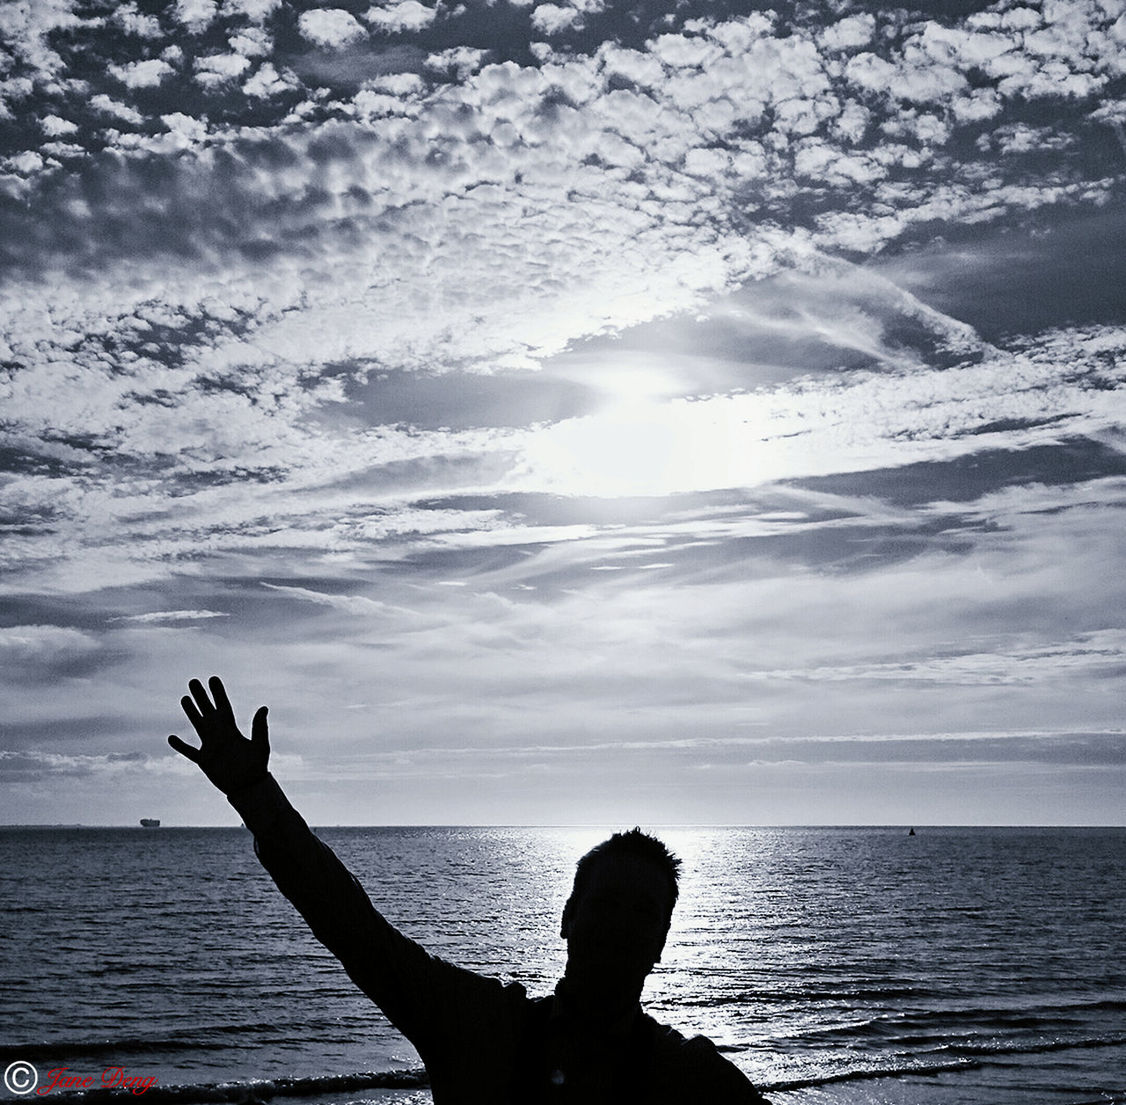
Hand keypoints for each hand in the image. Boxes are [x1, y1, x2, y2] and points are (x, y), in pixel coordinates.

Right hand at [168, 676, 269, 794]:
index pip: (223, 705)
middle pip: (207, 710)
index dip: (218, 692)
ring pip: (197, 725)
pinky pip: (189, 751)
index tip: (213, 678)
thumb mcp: (260, 745)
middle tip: (193, 681)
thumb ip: (260, 727)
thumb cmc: (257, 766)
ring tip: (184, 698)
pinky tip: (171, 738)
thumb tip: (264, 707)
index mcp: (232, 729)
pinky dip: (180, 745)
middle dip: (200, 696)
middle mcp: (220, 734)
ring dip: (191, 712)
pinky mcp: (204, 760)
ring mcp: (210, 746)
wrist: (248, 786)